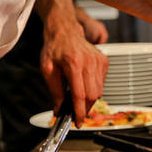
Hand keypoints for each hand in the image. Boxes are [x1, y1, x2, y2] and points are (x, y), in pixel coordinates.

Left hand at [36, 0, 108, 126]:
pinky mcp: (104, 61)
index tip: (77, 121)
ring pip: (99, 91)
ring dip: (90, 100)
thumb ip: (54, 91)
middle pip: (93, 96)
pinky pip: (102, 82)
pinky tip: (84, 85)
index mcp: (74, 64)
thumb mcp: (47, 70)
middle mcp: (90, 62)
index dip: (79, 112)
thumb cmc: (54, 48)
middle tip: (76, 114)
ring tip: (79, 100)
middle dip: (85, 109)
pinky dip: (94, 88)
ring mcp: (99, 61)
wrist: (64, 30)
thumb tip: (59, 109)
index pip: (80, 95)